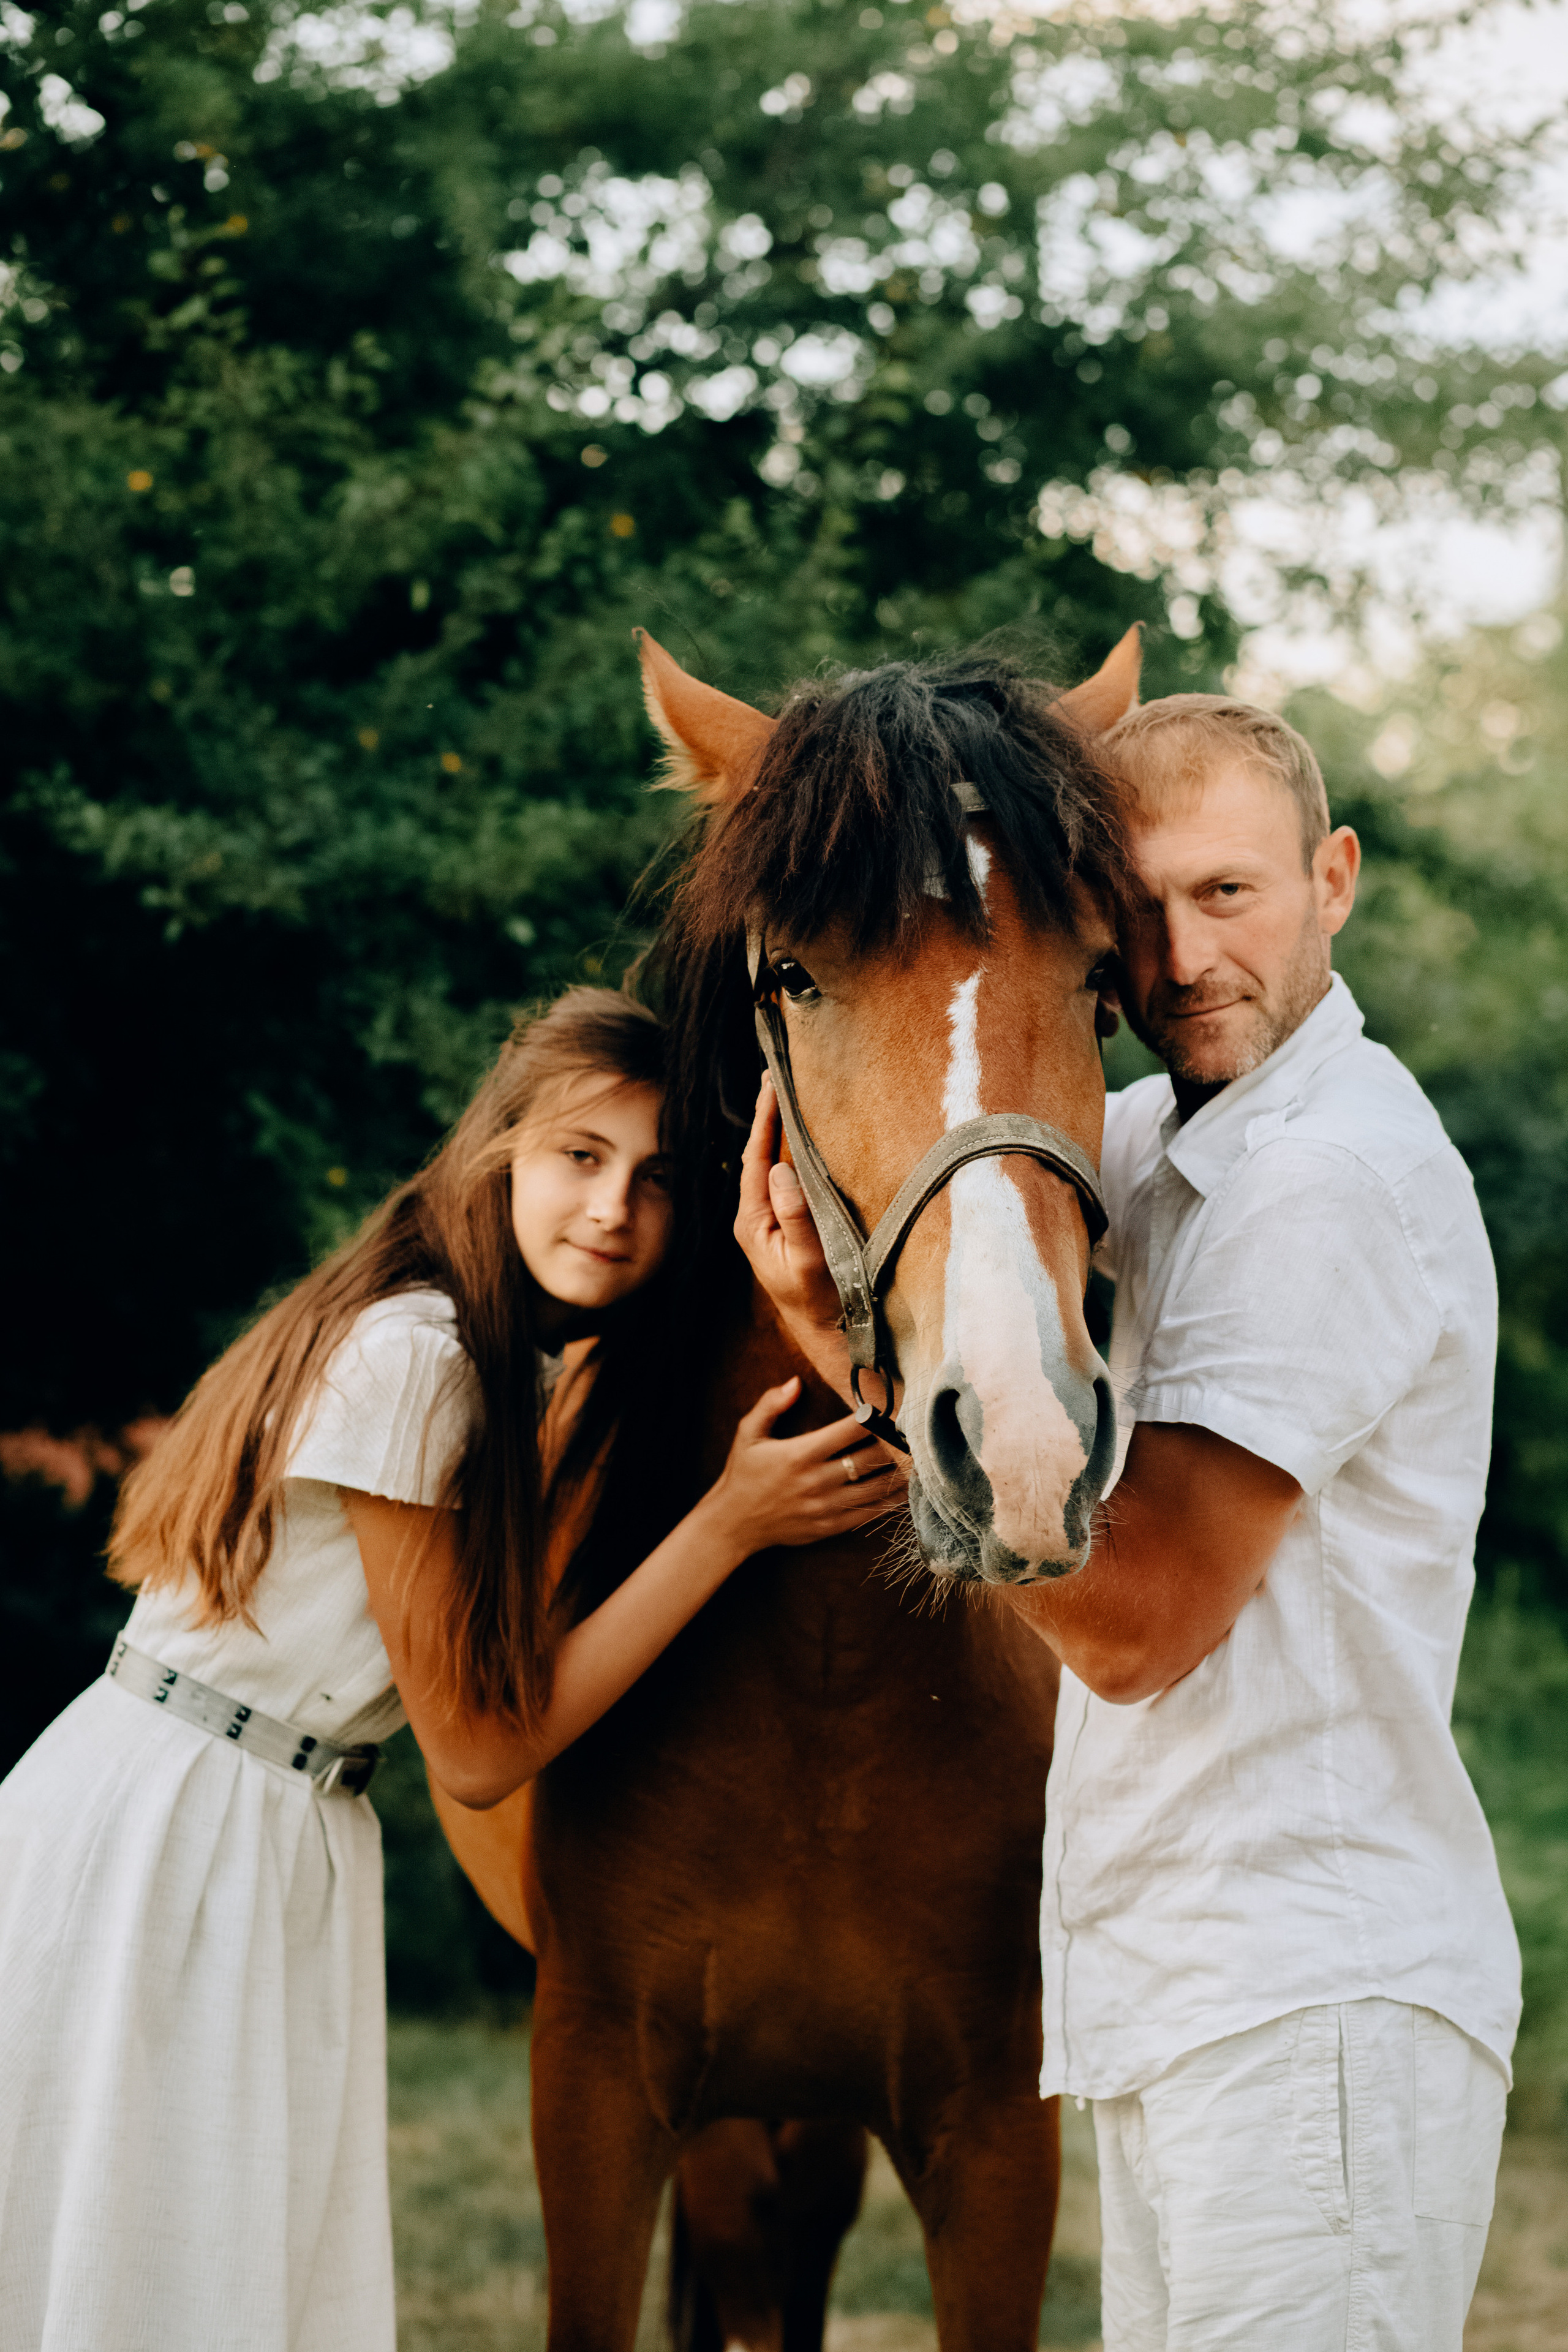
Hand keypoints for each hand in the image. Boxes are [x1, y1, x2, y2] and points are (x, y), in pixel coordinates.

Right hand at [703, 1376, 902, 1557]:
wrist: (732, 1523)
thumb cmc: (742, 1473)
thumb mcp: (747, 1433)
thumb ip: (770, 1404)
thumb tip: (795, 1382)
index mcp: (800, 1454)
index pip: (848, 1431)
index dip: (874, 1417)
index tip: (892, 1406)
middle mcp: (816, 1481)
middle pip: (869, 1460)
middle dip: (895, 1445)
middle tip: (916, 1432)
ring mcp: (825, 1507)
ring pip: (875, 1490)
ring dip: (900, 1475)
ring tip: (921, 1460)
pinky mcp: (829, 1526)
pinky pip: (867, 1515)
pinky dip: (888, 1503)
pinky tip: (905, 1491)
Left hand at [736, 1078, 847, 1371]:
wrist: (828, 1332)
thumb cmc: (820, 1300)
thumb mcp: (808, 1261)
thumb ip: (796, 1216)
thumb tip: (781, 1168)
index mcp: (751, 1221)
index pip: (754, 1158)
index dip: (763, 1119)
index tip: (771, 1082)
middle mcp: (755, 1216)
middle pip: (759, 1154)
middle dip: (768, 1115)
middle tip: (776, 1073)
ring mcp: (770, 1220)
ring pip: (771, 1163)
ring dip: (780, 1130)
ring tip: (786, 1092)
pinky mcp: (787, 1223)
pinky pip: (787, 1177)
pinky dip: (793, 1150)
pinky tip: (802, 1134)